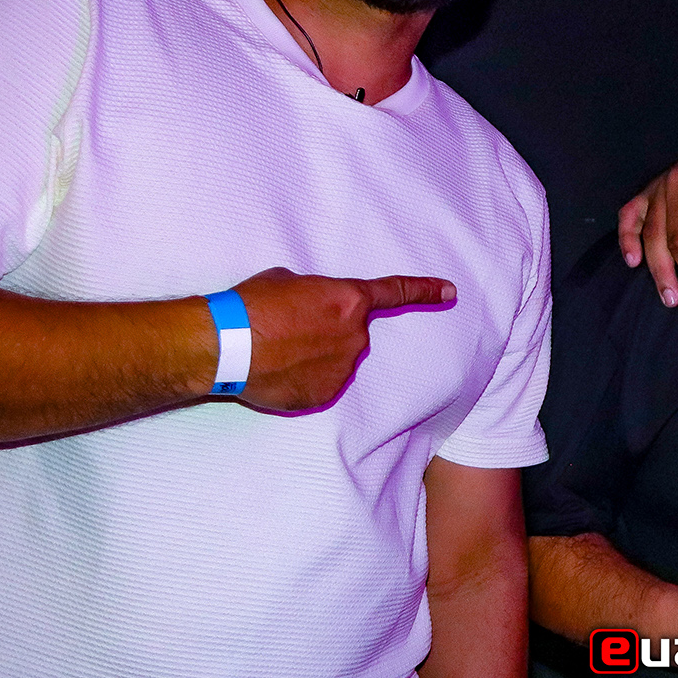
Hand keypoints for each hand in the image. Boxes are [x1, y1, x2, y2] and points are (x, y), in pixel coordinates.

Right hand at [226, 267, 455, 409]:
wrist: (226, 344)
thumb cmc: (252, 305)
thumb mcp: (286, 282)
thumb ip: (314, 294)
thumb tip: (312, 307)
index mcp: (348, 301)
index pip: (395, 293)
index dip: (424, 289)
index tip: (450, 291)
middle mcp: (354, 336)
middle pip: (350, 332)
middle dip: (326, 331)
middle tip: (287, 329)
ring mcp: (342, 369)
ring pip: (335, 360)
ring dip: (313, 356)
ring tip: (276, 350)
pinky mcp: (324, 395)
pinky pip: (319, 384)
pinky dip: (302, 380)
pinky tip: (277, 372)